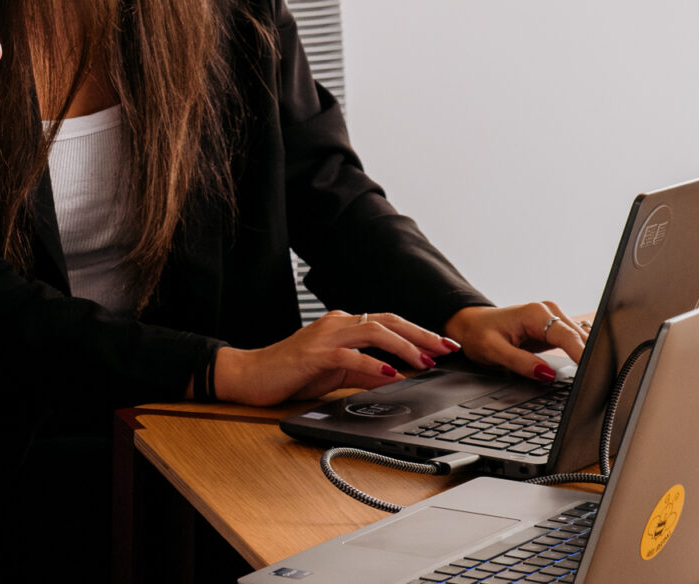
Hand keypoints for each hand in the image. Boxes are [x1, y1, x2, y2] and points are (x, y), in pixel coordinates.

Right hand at [210, 309, 460, 406]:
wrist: (250, 375)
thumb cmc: (291, 373)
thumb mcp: (336, 373)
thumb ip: (365, 372)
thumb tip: (398, 376)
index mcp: (344, 325)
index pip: (389, 323)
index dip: (419, 332)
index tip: (445, 346)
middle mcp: (337, 323)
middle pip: (388, 321)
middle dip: (421, 334)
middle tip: (448, 348)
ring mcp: (325, 336)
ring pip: (373, 331)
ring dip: (404, 346)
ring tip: (425, 361)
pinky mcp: (314, 354)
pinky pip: (349, 356)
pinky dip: (373, 364)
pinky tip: (391, 374)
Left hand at [442, 302, 587, 382]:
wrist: (470, 324)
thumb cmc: (478, 334)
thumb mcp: (493, 351)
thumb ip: (521, 363)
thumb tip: (548, 375)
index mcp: (536, 313)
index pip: (569, 336)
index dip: (584, 355)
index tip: (596, 373)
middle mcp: (549, 311)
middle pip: (581, 337)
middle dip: (592, 358)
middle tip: (601, 383)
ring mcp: (554, 318)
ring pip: (583, 339)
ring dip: (590, 356)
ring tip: (597, 379)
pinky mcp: (555, 328)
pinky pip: (575, 341)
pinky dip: (582, 354)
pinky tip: (588, 368)